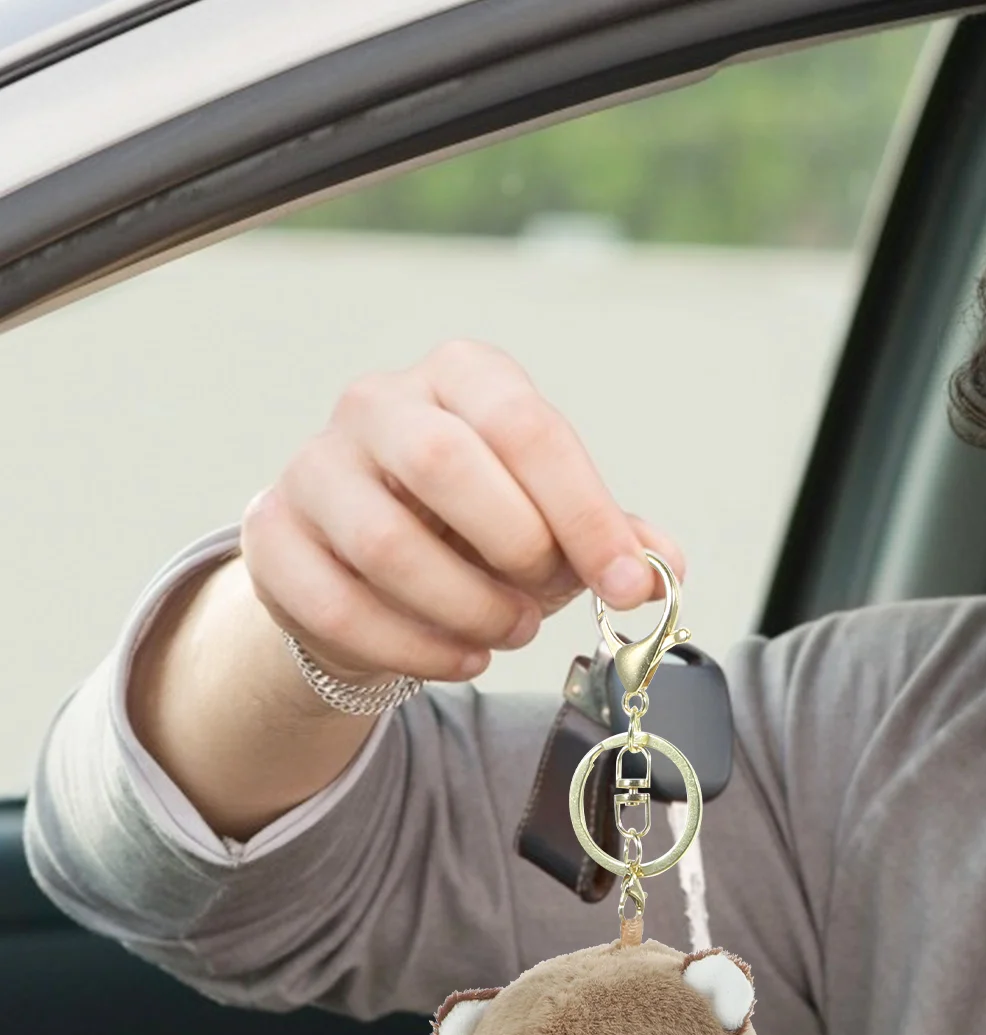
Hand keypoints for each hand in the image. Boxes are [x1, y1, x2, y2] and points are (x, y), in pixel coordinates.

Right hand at [239, 339, 684, 682]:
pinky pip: (340, 607)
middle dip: (514, 550)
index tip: (629, 584)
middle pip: (444, 464)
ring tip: (508, 631)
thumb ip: (610, 540)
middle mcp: (379, 403)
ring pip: (388, 546)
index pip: (528, 428)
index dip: (586, 514)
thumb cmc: (478, 534)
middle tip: (542, 603)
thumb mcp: (553, 526)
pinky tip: (461, 657)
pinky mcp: (274, 538)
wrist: (376, 573)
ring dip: (468, 609)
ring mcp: (314, 467)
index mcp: (463, 377)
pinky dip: (415, 649)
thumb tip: (663, 564)